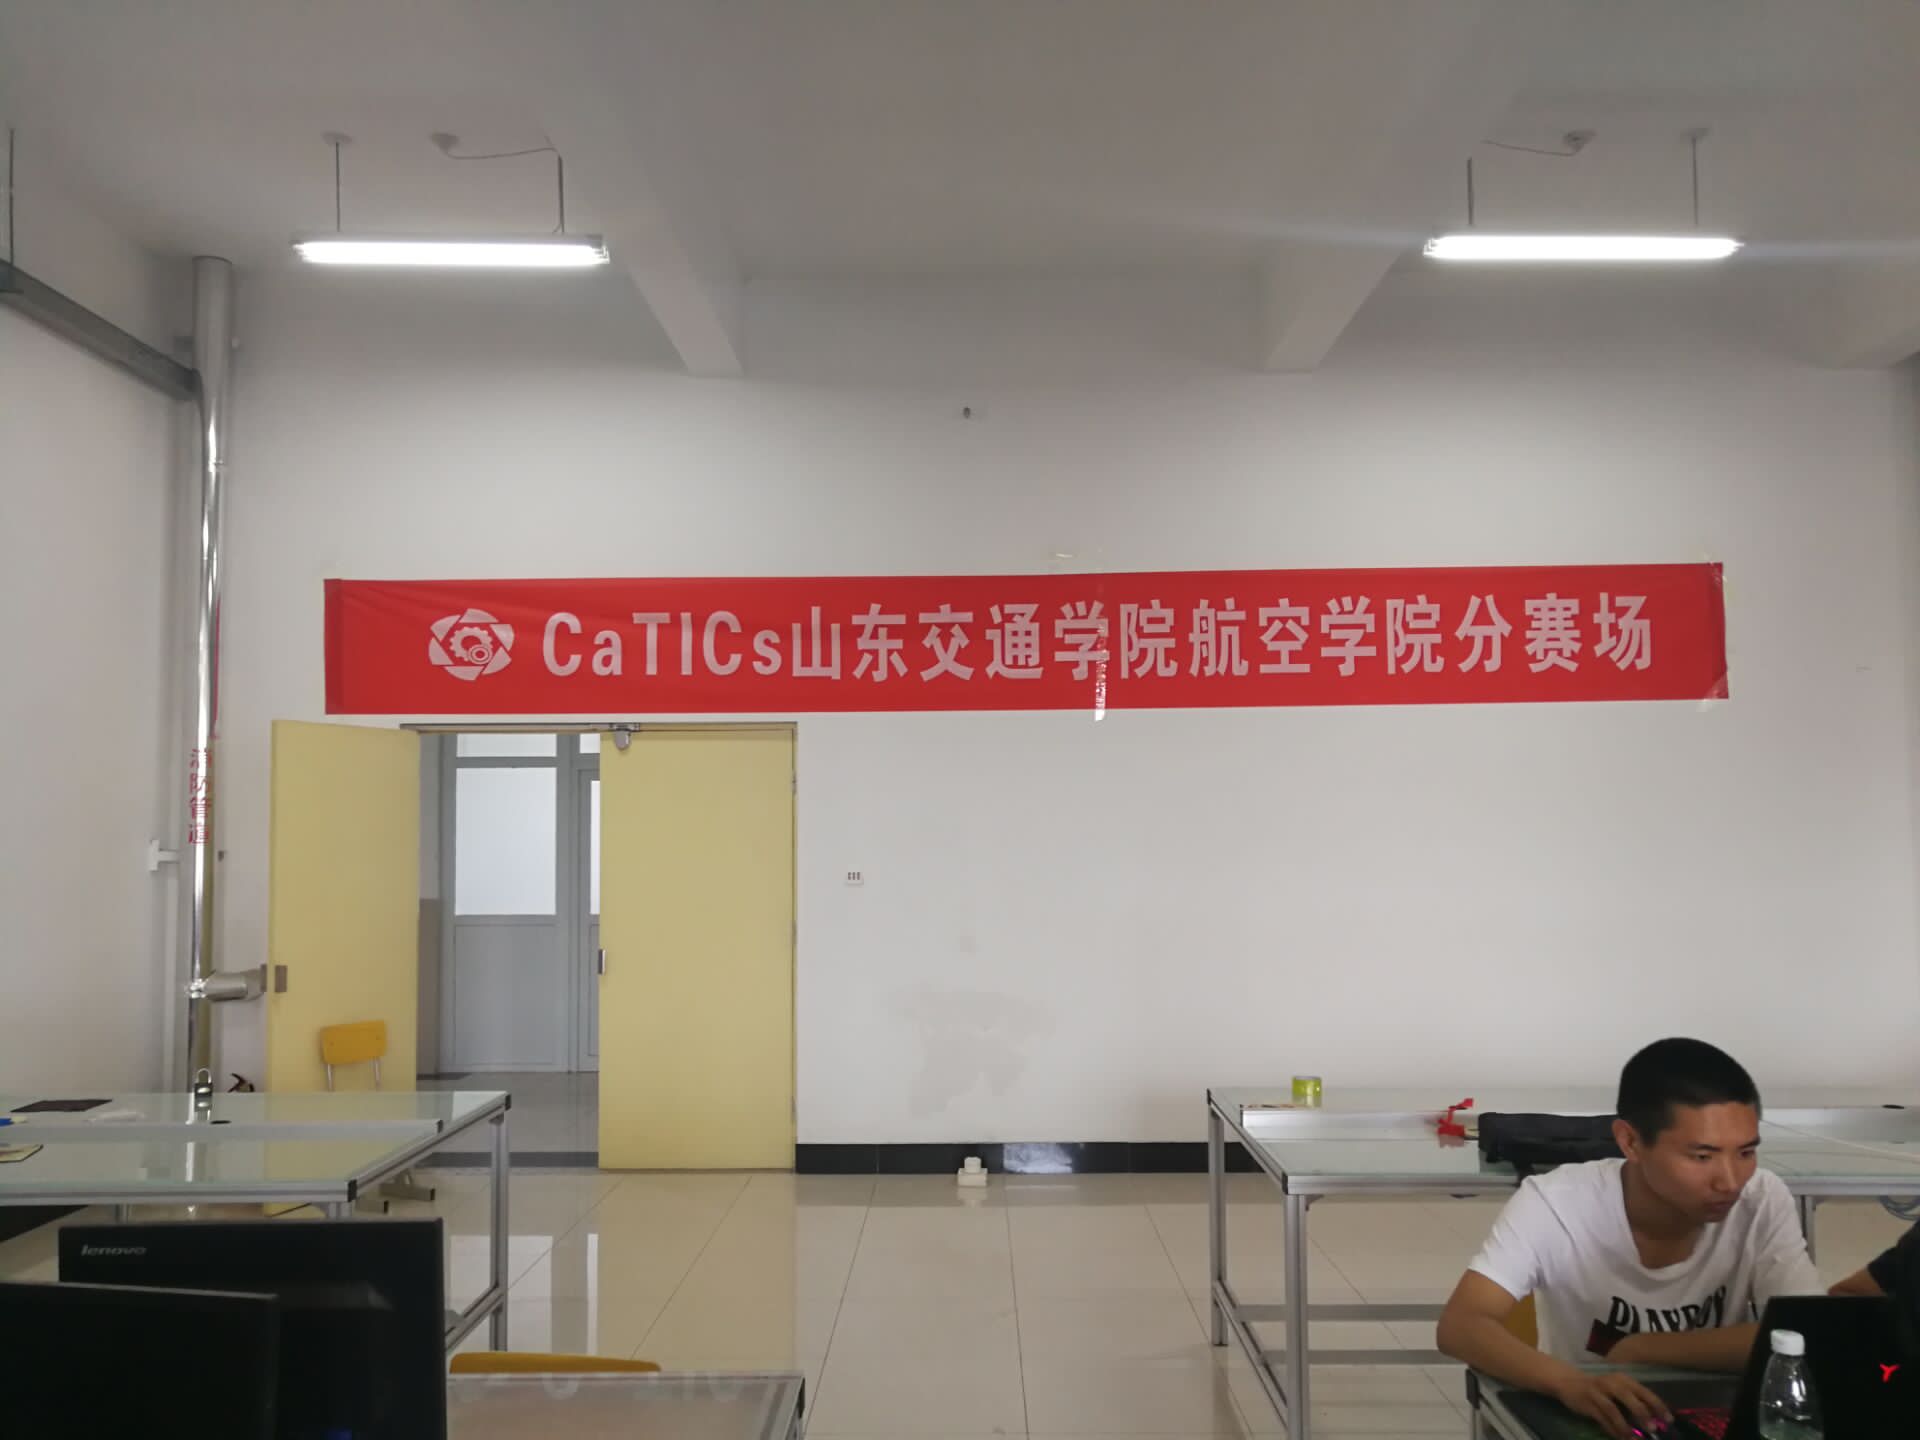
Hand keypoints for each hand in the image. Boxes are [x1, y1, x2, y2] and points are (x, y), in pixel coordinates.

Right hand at [1552, 1370, 1672, 1439]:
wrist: (1569, 1382)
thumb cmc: (1601, 1388)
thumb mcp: (1618, 1389)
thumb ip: (1634, 1401)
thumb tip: (1655, 1420)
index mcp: (1623, 1379)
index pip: (1643, 1391)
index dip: (1657, 1405)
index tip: (1668, 1420)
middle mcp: (1610, 1383)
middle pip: (1628, 1397)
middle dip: (1641, 1413)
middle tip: (1652, 1428)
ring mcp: (1597, 1392)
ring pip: (1612, 1409)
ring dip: (1625, 1426)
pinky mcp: (1586, 1403)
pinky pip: (1601, 1418)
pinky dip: (1612, 1430)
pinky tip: (1620, 1438)